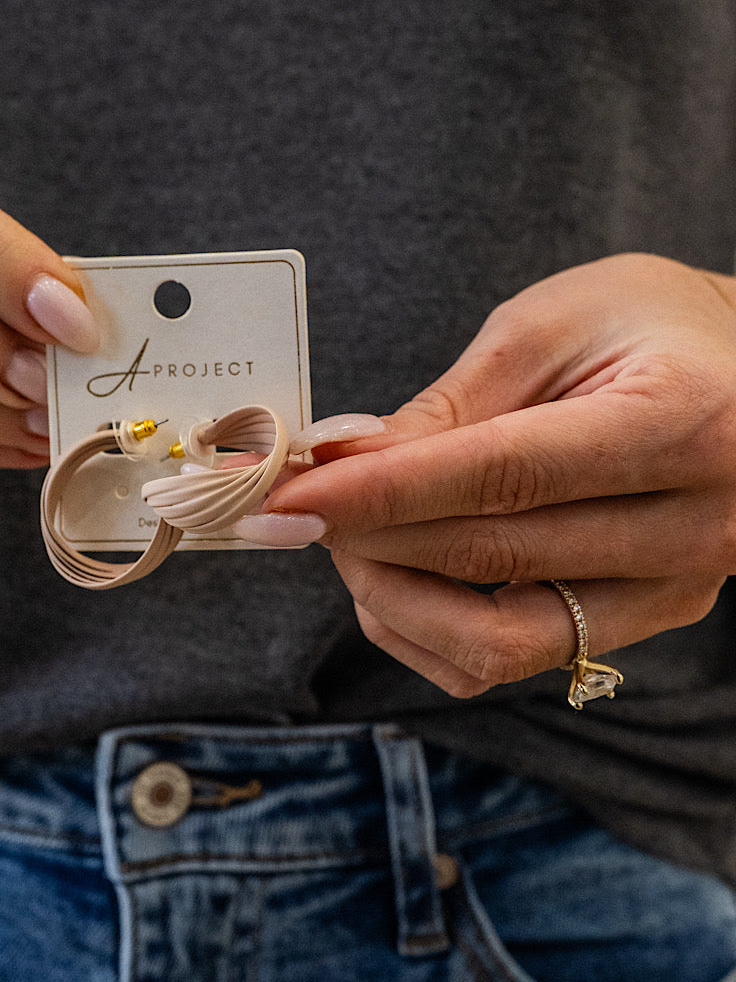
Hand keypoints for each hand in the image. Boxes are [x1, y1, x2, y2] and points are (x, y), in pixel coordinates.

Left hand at [235, 254, 735, 696]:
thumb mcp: (552, 321)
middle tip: (292, 505)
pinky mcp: (649, 619)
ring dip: (393, 596)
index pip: (502, 476)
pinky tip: (393, 578)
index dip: (380, 493)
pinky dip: (431, 631)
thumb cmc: (651, 323)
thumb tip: (345, 462)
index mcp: (681, 420)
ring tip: (346, 536)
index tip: (287, 498)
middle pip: (491, 556)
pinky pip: (517, 660)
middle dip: (367, 535)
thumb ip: (453, 402)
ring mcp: (677, 587)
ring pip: (500, 640)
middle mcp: (695, 522)